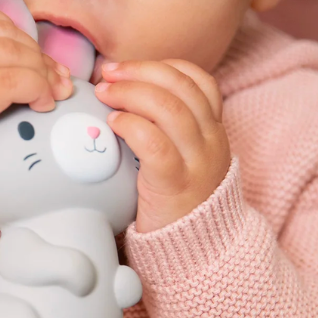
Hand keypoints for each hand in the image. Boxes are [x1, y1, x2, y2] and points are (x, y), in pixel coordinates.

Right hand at [0, 1, 72, 178]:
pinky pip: (14, 81)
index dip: (17, 30)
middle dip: (37, 54)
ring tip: (51, 92)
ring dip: (42, 72)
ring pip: (14, 53)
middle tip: (55, 77)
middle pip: (4, 33)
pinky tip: (41, 104)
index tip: (31, 54)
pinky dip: (37, 89)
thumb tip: (11, 50)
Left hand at [94, 59, 230, 232]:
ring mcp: (197, 162)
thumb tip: (116, 89)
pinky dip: (132, 126)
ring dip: (131, 93)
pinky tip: (114, 124)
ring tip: (104, 94)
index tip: (127, 68)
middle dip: (140, 71)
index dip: (162, 66)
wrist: (197, 252)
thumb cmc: (174, 196)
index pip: (200, 79)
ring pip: (170, 109)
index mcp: (212, 128)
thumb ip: (162, 123)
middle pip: (181, 87)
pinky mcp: (176, 185)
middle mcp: (211, 140)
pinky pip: (156, 145)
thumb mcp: (180, 153)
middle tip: (107, 74)